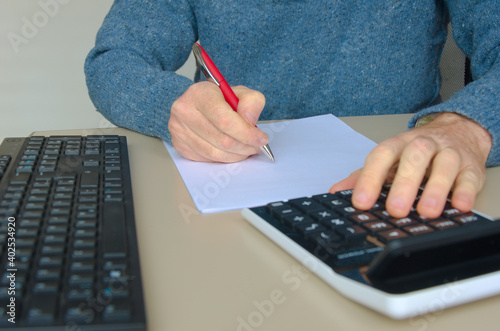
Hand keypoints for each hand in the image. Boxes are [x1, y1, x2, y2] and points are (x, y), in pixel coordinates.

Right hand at [168, 82, 268, 161]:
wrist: (196, 104)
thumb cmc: (218, 99)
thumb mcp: (239, 92)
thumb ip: (251, 102)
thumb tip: (250, 121)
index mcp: (199, 94)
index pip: (225, 121)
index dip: (246, 133)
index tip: (261, 139)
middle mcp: (184, 111)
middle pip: (222, 140)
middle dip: (245, 147)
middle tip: (257, 146)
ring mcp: (179, 130)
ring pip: (216, 153)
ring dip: (237, 155)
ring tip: (247, 149)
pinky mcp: (180, 145)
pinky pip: (208, 159)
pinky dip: (224, 158)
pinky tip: (231, 150)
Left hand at [329, 112, 491, 218]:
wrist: (457, 132)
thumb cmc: (417, 153)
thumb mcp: (388, 162)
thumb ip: (364, 177)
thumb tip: (336, 192)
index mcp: (398, 145)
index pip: (381, 157)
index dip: (370, 179)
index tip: (361, 202)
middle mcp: (423, 145)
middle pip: (413, 158)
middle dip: (403, 184)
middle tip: (395, 210)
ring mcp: (449, 153)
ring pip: (444, 165)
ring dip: (436, 189)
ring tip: (426, 211)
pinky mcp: (471, 166)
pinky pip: (470, 177)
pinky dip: (466, 191)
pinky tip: (460, 206)